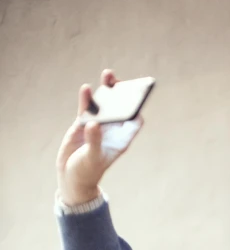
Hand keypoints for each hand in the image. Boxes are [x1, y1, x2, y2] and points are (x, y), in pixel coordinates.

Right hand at [56, 69, 142, 206]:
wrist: (71, 175)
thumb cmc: (86, 170)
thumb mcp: (91, 158)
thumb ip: (93, 141)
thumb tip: (94, 123)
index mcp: (120, 140)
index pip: (134, 122)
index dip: (137, 110)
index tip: (137, 99)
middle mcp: (111, 130)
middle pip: (120, 108)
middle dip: (123, 94)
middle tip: (122, 81)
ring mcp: (97, 125)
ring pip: (104, 104)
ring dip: (106, 90)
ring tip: (108, 74)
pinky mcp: (83, 123)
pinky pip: (87, 107)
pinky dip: (87, 98)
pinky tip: (86, 88)